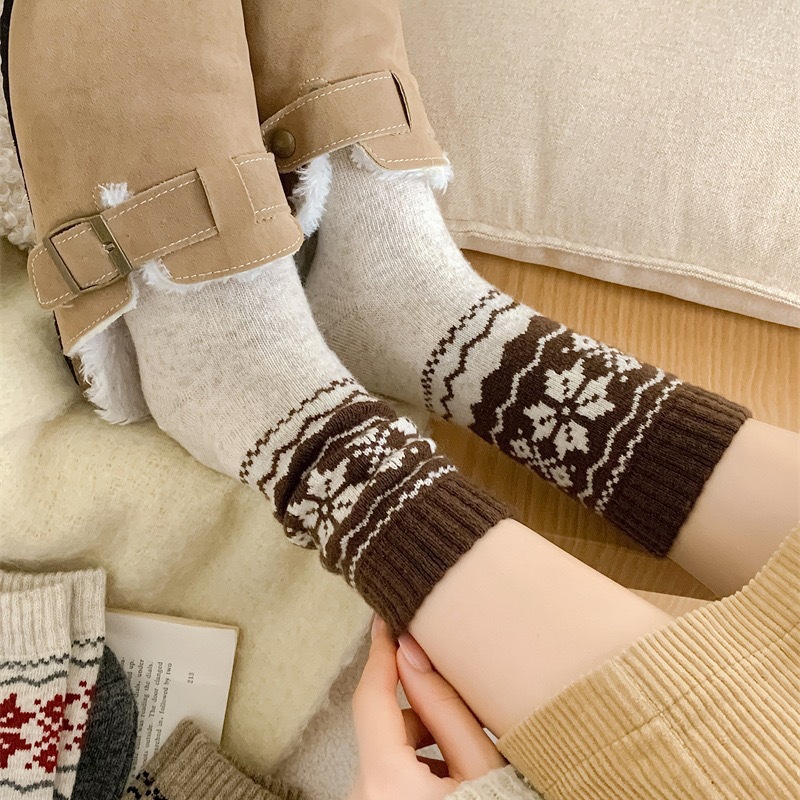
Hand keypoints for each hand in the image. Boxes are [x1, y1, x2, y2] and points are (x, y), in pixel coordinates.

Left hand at [349, 617, 504, 799]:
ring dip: (423, 736)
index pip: (372, 695)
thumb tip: (414, 653)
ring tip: (465, 747)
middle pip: (387, 723)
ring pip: (390, 748)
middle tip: (458, 695)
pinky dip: (417, 763)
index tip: (388, 621)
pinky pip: (391, 774)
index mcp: (388, 778)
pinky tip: (452, 773)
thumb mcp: (481, 764)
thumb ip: (446, 708)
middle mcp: (364, 794)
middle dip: (421, 704)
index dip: (382, 651)